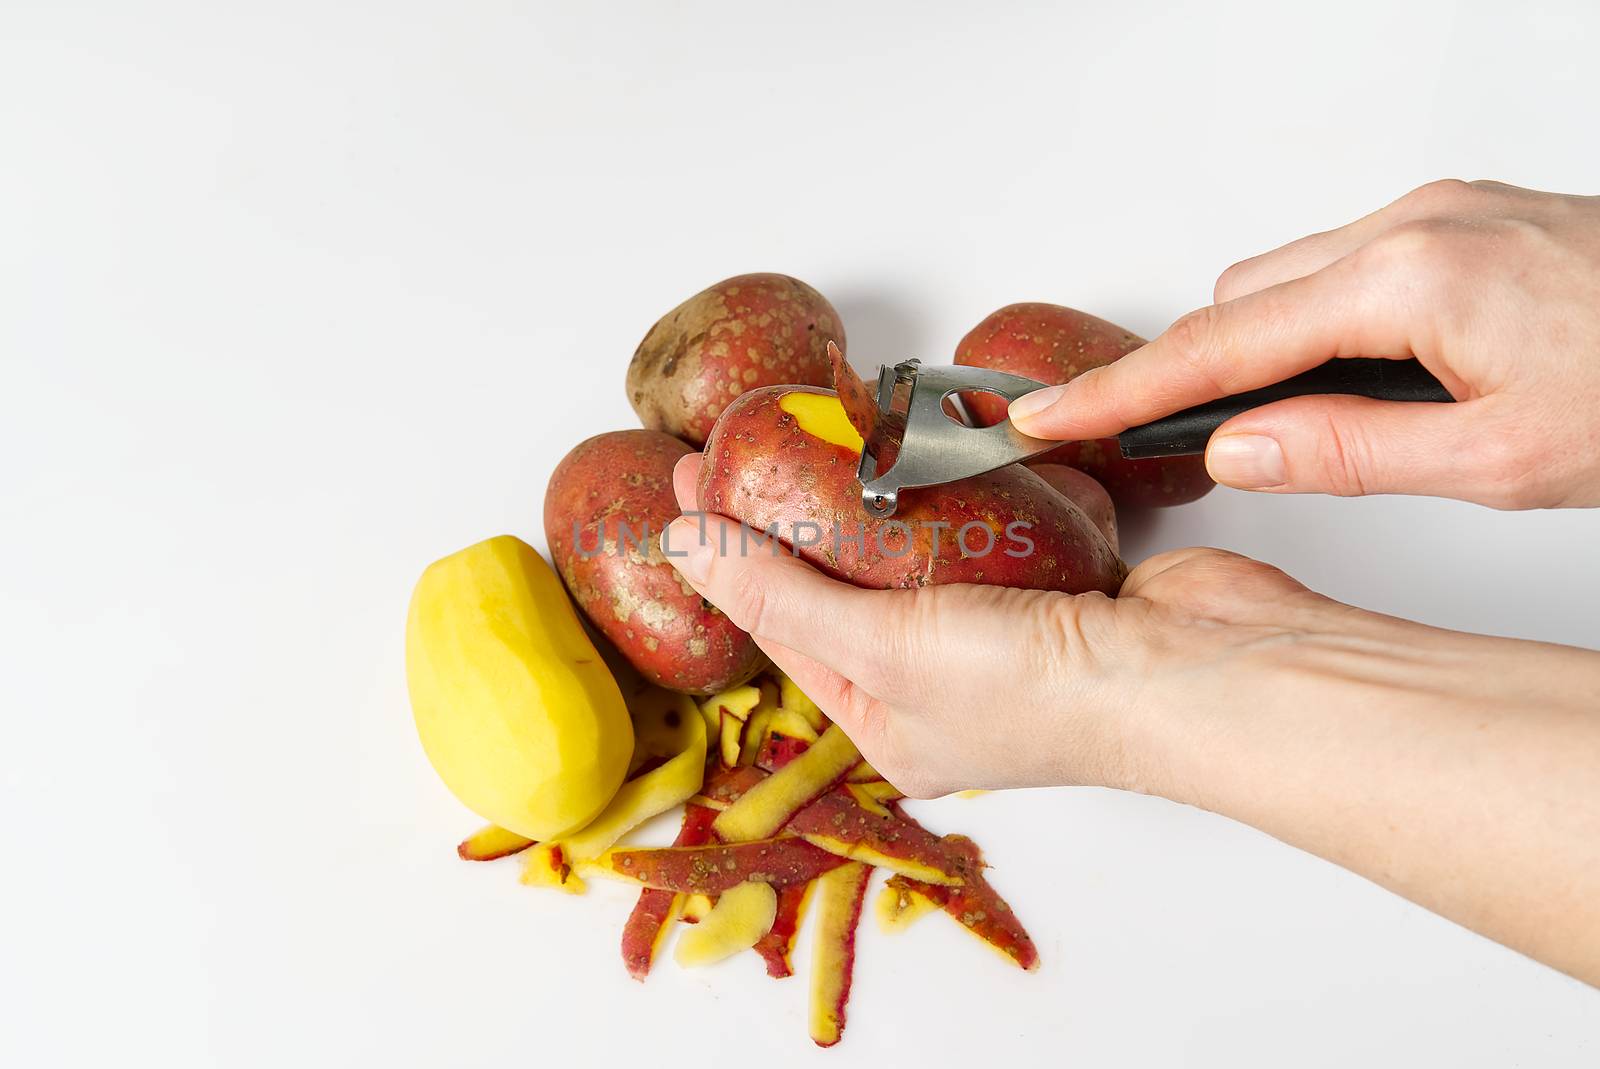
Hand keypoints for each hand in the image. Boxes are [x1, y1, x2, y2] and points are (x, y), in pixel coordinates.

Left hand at [666, 453, 1312, 796]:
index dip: (729, 552)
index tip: (691, 475)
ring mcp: (998, 626)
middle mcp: (938, 682)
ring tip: (815, 420)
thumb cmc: (1050, 693)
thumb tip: (684, 544)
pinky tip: (911, 432)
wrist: (1206, 670)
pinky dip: (945, 478)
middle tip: (742, 435)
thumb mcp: (885, 648)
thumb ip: (784, 594)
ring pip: (907, 543)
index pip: (782, 627)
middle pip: (839, 580)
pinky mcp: (1051, 571)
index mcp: (890, 726)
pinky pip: (976, 518)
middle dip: (788, 509)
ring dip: (865, 486)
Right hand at [1007, 180, 1599, 508]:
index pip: (1222, 346)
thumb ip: (1349, 452)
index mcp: (1411, 280)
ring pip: (1293, 278)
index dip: (1123, 390)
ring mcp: (1446, 213)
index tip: (1051, 414)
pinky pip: (1349, 265)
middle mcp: (1418, 225)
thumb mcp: (1503, 460)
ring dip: (1263, 349)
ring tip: (1283, 433)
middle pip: (1243, 296)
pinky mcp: (1471, 222)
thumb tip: (1237, 448)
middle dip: (1194, 369)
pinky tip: (1353, 384)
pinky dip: (1320, 325)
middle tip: (1160, 446)